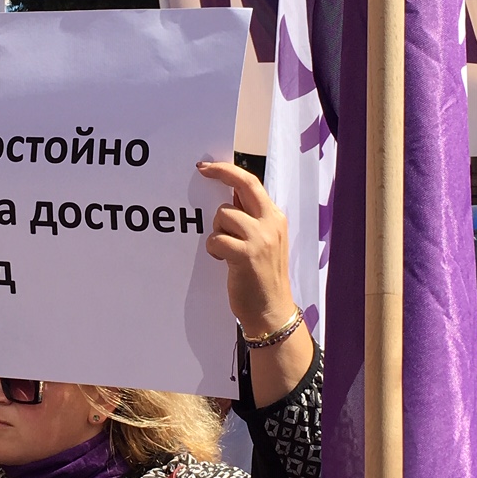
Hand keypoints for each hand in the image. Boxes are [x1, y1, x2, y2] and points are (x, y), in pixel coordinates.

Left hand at [198, 160, 294, 334]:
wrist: (272, 311)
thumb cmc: (262, 277)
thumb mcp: (264, 242)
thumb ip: (250, 219)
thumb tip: (227, 196)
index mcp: (275, 218)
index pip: (252, 183)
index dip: (229, 171)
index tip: (208, 167)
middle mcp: (270, 224)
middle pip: (243, 185)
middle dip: (220, 173)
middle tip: (201, 170)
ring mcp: (260, 239)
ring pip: (223, 215)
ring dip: (216, 231)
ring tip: (225, 250)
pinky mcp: (246, 255)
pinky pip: (216, 239)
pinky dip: (214, 249)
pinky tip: (223, 261)